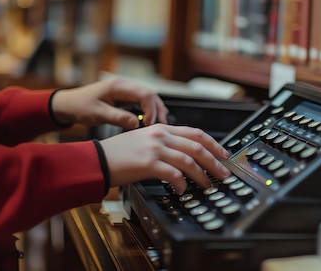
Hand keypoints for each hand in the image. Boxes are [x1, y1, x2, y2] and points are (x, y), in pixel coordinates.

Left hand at [50, 77, 168, 128]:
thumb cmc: (80, 107)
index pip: (144, 94)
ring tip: (158, 124)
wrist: (69, 104)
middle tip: (159, 126)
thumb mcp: (97, 114)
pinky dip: (148, 110)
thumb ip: (117, 118)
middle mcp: (124, 85)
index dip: (151, 109)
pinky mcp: (124, 97)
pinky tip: (151, 120)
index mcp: (118, 86)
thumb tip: (136, 123)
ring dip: (155, 110)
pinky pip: (141, 101)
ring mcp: (125, 90)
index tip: (149, 124)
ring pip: (148, 97)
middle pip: (150, 94)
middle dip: (157, 110)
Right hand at [101, 124, 231, 193]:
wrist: (97, 159)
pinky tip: (182, 191)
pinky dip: (182, 184)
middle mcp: (160, 135)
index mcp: (161, 128)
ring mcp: (154, 148)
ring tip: (207, 185)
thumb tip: (184, 155)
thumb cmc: (118, 153)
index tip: (223, 154)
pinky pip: (173, 175)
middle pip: (197, 147)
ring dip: (202, 176)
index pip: (195, 133)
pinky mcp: (148, 163)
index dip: (214, 144)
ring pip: (189, 161)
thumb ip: (163, 142)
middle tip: (223, 173)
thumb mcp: (143, 139)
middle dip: (215, 162)